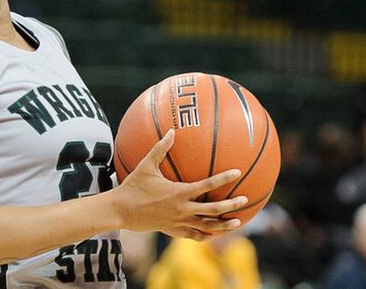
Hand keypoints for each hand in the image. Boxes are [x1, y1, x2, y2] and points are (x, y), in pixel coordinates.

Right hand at [113, 129, 247, 240]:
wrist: (120, 211)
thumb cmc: (132, 187)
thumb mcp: (146, 166)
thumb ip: (160, 148)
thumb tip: (171, 131)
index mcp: (179, 192)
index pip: (207, 185)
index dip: (224, 178)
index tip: (237, 172)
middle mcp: (182, 209)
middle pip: (213, 210)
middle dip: (231, 205)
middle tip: (245, 200)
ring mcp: (179, 222)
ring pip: (207, 227)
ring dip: (223, 225)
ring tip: (238, 222)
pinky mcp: (173, 231)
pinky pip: (194, 235)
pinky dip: (206, 234)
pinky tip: (215, 233)